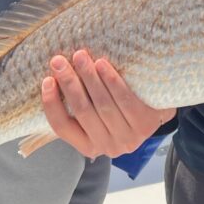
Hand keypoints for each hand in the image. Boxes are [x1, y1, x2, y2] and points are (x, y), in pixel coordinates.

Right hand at [41, 49, 174, 158]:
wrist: (157, 109)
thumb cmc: (118, 107)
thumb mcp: (96, 113)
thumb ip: (79, 103)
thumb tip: (53, 75)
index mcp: (88, 146)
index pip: (62, 127)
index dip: (51, 104)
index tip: (47, 80)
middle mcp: (107, 147)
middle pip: (83, 112)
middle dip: (69, 84)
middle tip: (59, 62)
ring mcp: (128, 138)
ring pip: (103, 105)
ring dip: (89, 78)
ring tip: (80, 56)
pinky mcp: (145, 125)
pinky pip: (125, 100)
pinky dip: (112, 81)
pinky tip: (102, 65)